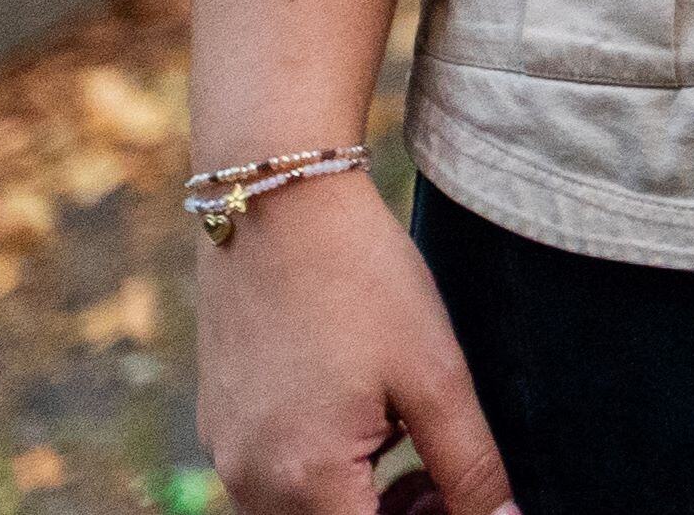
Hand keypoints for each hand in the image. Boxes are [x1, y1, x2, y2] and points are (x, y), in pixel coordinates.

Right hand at [199, 173, 509, 514]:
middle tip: (455, 487)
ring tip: (419, 458)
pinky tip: (372, 429)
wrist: (277, 208)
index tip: (471, 502)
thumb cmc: (363, 283)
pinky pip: (276, 484)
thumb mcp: (436, 374)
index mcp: (305, 480)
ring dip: (364, 507)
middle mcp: (251, 482)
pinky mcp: (222, 427)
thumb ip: (469, 462)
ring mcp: (228, 456)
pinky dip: (327, 480)